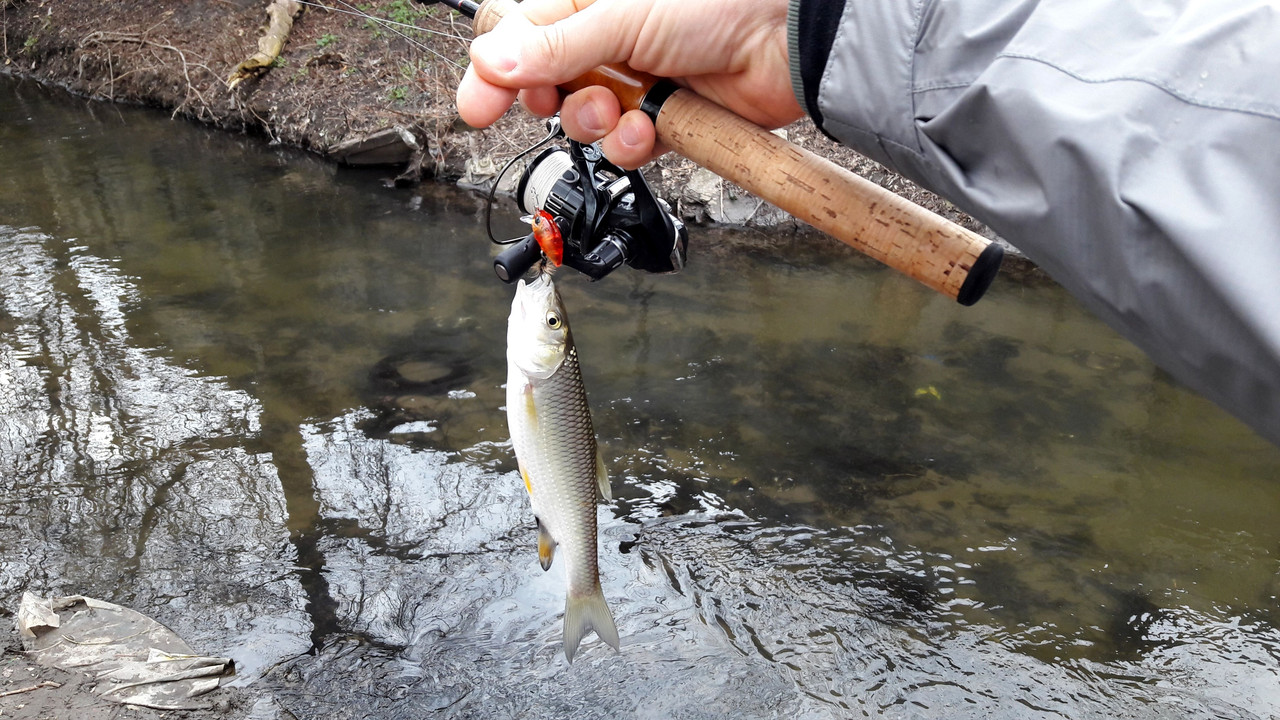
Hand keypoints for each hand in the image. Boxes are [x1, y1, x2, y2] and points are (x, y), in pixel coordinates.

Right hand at [455, 0, 801, 167]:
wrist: (788, 40)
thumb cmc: (717, 1)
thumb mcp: (621, 16)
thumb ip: (553, 46)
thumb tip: (488, 62)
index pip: (518, 33)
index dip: (495, 69)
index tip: (478, 104)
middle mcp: (608, 38)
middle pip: (544, 80)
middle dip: (545, 98)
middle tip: (547, 101)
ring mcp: (636, 79)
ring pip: (583, 117)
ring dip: (593, 122)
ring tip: (618, 110)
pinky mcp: (665, 118)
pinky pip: (626, 145)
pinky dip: (631, 145)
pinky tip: (648, 131)